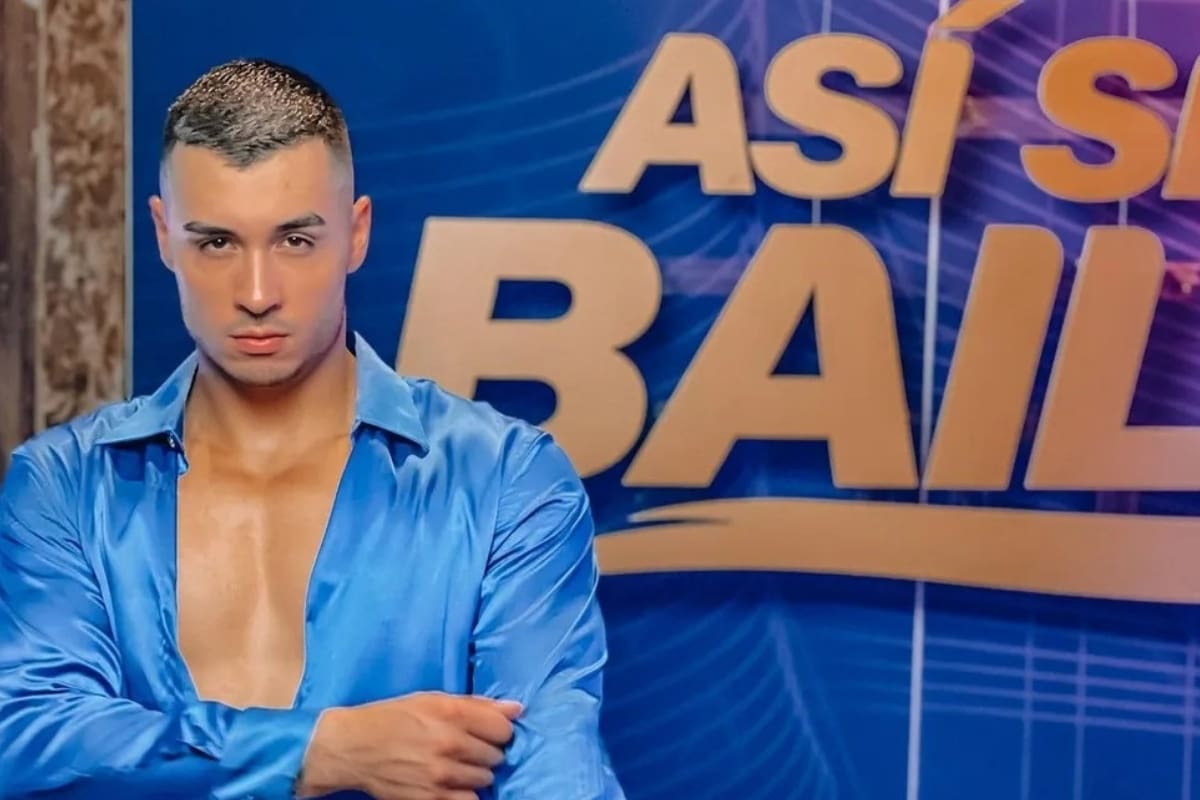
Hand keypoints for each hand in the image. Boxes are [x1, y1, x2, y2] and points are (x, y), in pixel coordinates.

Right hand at [296, 691, 522, 799]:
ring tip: (456, 765)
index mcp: (451, 714)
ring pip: (485, 779)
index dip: (498, 731)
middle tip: (467, 748)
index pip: (503, 729)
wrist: (353, 747)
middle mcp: (449, 744)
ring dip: (476, 773)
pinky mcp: (431, 798)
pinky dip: (464, 793)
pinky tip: (450, 783)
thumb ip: (478, 704)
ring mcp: (441, 774)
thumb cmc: (394, 717)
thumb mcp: (433, 699)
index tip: (487, 732)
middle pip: (496, 755)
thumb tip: (517, 709)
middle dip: (486, 752)